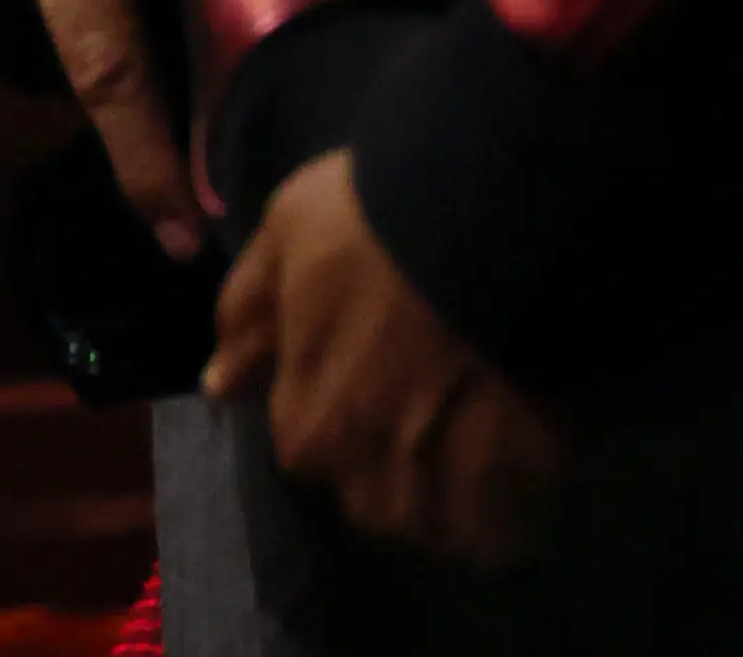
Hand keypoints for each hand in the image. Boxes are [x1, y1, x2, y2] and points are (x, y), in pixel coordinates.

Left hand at [209, 151, 559, 568]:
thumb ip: (248, 316)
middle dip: (387, 471)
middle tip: (415, 412)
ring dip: (446, 502)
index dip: (332, 411)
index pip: (306, 449)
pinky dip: (505, 508)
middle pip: (373, 501)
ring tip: (466, 444)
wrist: (485, 217)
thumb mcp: (283, 235)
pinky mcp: (523, 479)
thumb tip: (219, 386)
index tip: (362, 379)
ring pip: (438, 527)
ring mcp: (449, 487)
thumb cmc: (370, 219)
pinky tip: (511, 463)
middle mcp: (371, 475)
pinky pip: (504, 526)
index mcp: (308, 423)